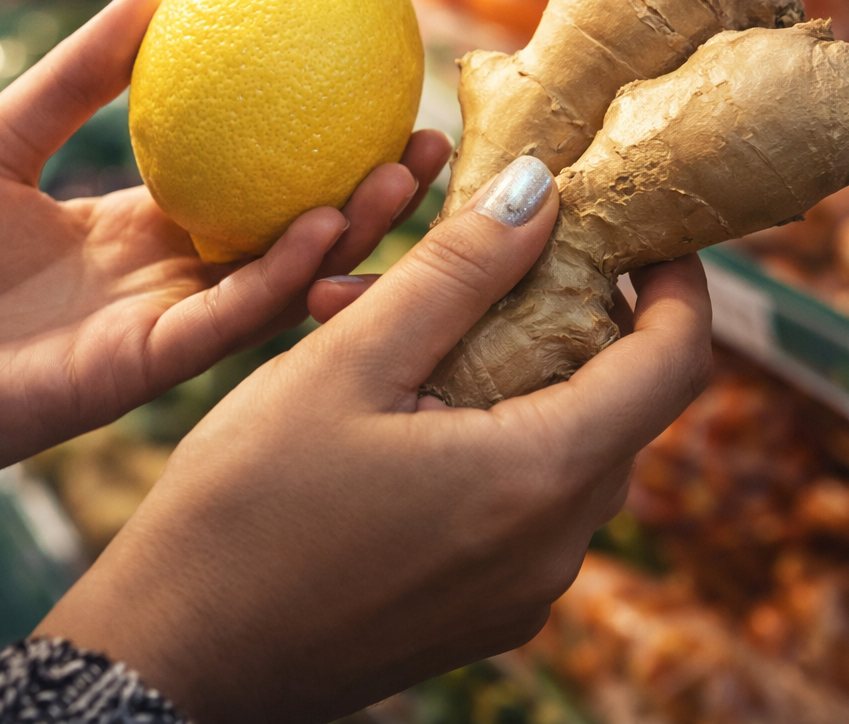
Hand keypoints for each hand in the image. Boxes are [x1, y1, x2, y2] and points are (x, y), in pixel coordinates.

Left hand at [0, 0, 449, 526]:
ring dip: (348, 233)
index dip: (313, 146)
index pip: (249, 183)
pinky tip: (322, 228)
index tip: (374, 91)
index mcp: (138, 228)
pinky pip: (227, 322)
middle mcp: (166, 279)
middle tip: (429, 137)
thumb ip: (69, 82)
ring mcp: (162, 327)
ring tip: (406, 175)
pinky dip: (280, 280)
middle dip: (365, 194)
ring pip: (280, 280)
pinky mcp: (142, 371)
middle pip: (289, 232)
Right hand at [35, 156, 711, 722]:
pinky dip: (477, 436)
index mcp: (537, 479)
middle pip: (611, 400)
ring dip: (498, 372)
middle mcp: (553, 549)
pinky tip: (382, 413)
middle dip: (548, 316)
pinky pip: (517, 502)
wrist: (172, 658)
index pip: (674, 363)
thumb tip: (541, 189)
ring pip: (556, 446)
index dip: (676, 283)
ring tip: (375, 332)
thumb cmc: (242, 510)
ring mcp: (520, 593)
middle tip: (451, 268)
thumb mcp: (345, 364)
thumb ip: (456, 270)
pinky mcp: (481, 614)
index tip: (638, 230)